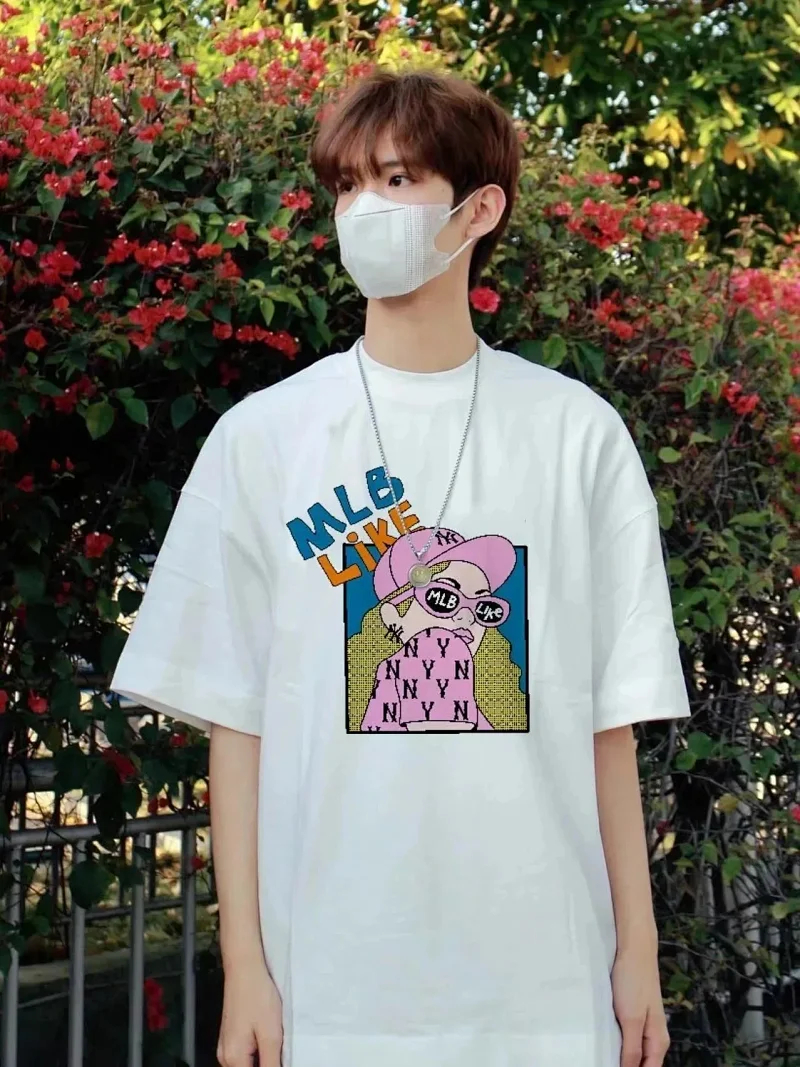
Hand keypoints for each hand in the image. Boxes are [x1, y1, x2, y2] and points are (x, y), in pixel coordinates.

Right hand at [216, 961, 282, 1066]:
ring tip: (276, 1045)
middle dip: (266, 1065)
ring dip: (262, 1060)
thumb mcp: (271, 1034)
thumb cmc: (257, 996)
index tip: (279, 1058)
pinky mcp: (230, 1037)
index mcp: (234, 1059)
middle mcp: (224, 1057)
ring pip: (246, 1065)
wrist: (244, 968)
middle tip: (279, 1049)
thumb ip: (271, 1063)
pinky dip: (257, 1053)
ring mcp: (225, 1047)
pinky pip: (244, 1056)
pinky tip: (268, 1040)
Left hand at [612, 948, 670, 1066]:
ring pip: (635, 1052)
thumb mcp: (631, 1019)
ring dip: (621, 1057)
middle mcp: (655, 1037)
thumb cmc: (633, 982)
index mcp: (658, 1042)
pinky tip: (604, 1043)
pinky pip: (629, 1038)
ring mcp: (645, 1025)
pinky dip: (618, 1044)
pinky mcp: (634, 1013)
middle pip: (643, 1064)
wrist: (634, 948)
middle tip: (601, 1061)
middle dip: (626, 1065)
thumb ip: (632, 1049)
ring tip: (600, 1056)